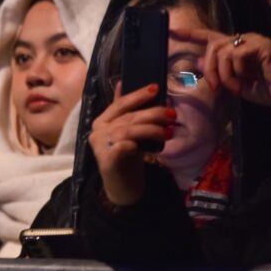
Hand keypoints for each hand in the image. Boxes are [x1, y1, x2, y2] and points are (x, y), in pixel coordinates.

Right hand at [87, 82, 173, 206]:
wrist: (122, 187)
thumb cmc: (127, 157)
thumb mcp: (127, 132)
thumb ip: (124, 111)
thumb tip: (121, 83)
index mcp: (101, 121)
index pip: (119, 104)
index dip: (137, 95)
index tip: (156, 88)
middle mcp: (98, 131)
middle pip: (127, 117)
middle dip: (152, 114)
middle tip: (172, 114)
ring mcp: (100, 147)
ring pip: (127, 131)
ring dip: (151, 129)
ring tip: (169, 131)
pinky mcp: (107, 162)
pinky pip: (121, 148)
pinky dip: (133, 145)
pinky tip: (148, 147)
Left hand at [172, 26, 270, 106]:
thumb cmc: (268, 90)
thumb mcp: (236, 85)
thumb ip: (218, 74)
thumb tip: (197, 62)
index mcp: (238, 49)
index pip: (210, 37)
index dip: (190, 34)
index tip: (171, 31)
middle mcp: (244, 41)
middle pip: (212, 46)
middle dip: (210, 68)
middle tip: (217, 88)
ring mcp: (253, 41)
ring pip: (221, 51)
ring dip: (223, 74)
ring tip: (235, 89)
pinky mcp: (260, 45)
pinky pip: (235, 55)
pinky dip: (236, 72)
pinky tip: (248, 81)